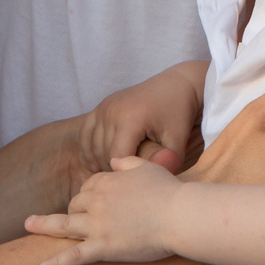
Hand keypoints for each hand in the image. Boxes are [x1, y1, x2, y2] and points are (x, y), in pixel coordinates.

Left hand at [26, 155, 182, 264]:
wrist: (180, 216)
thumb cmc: (170, 192)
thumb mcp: (147, 168)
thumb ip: (128, 162)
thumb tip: (113, 161)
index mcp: (107, 181)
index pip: (88, 186)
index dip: (89, 195)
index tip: (94, 202)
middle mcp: (97, 201)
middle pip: (75, 205)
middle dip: (74, 212)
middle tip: (78, 221)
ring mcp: (97, 225)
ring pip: (64, 225)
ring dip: (44, 225)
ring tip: (29, 226)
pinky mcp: (102, 247)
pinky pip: (74, 257)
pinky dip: (57, 264)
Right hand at [78, 59, 204, 176]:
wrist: (175, 86)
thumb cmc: (178, 114)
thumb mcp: (177, 140)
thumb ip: (168, 162)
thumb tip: (153, 178)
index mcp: (129, 119)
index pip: (117, 158)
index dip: (127, 173)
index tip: (140, 179)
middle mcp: (111, 111)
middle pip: (104, 154)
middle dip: (117, 169)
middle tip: (133, 176)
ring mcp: (103, 108)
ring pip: (93, 146)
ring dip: (103, 161)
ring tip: (121, 170)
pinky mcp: (100, 107)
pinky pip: (86, 134)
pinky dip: (89, 150)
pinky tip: (97, 164)